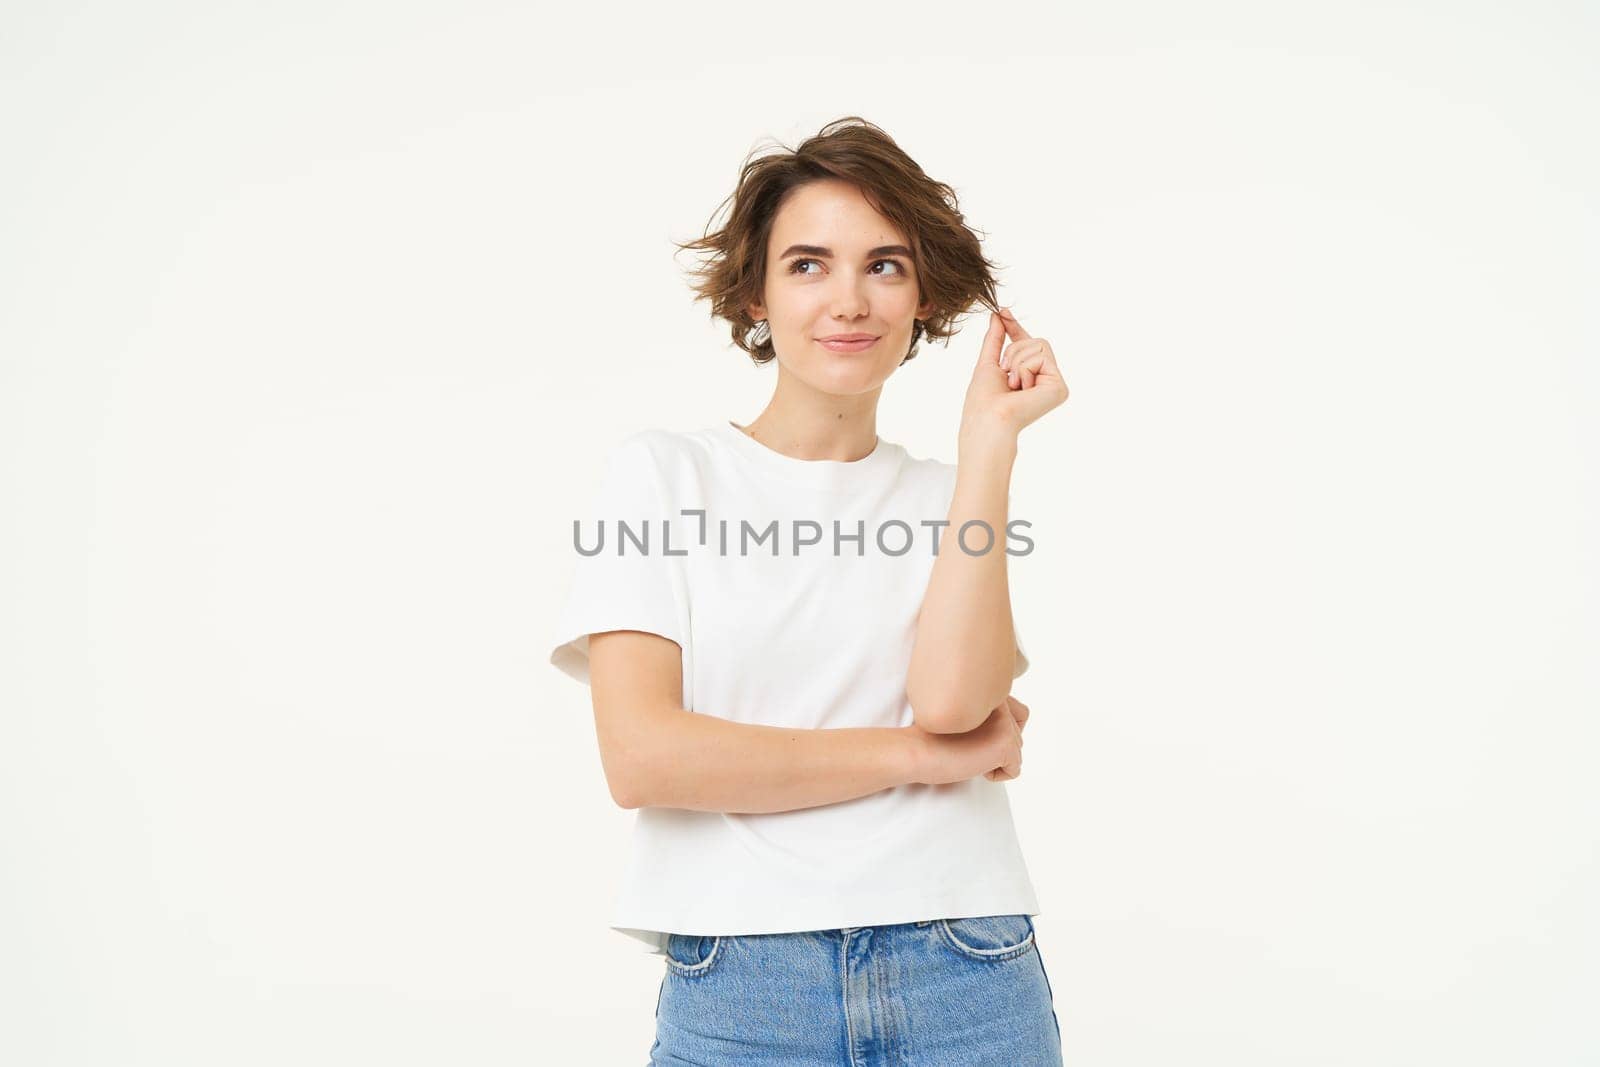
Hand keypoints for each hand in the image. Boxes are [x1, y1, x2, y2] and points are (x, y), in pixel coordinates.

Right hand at [909, 694, 1027, 785]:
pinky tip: (972, 764)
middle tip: (966, 745)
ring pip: (1016, 753)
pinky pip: (1014, 770)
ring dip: (994, 761)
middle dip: (996, 749)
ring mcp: (1004, 723)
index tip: (972, 735)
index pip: (1021, 714)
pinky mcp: (1004, 744)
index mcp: (991, 693)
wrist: (916, 750)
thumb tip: (1012, 733)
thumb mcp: (964, 717)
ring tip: (967, 753)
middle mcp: (1001, 703)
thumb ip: (988, 715)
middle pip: (1018, 736)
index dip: (1000, 732)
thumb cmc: (932, 737)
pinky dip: (994, 775)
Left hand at [959, 308, 1068, 444]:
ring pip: (1039, 345)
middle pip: (1035, 340)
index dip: (1015, 328)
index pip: (1027, 345)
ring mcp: (1054, 384)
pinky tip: (1022, 390)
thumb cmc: (983, 400)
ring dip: (1017, 361)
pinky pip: (1041, 356)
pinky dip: (1024, 369)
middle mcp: (1045, 380)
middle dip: (1014, 351)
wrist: (987, 419)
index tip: (1003, 312)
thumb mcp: (987, 363)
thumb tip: (997, 314)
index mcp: (1029, 377)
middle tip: (1006, 376)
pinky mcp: (1060, 387)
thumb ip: (995, 339)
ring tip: (1013, 385)